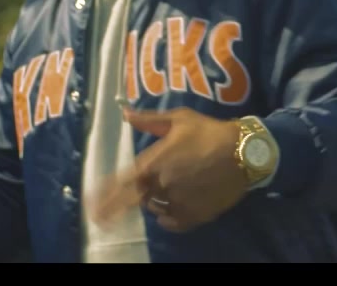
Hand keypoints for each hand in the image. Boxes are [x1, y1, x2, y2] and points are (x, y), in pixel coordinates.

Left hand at [92, 107, 246, 232]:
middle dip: (123, 205)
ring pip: (156, 208)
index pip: (122, 184)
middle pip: (137, 200)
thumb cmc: (210, 132)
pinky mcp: (195, 215)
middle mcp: (162, 186)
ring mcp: (178, 203)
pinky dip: (168, 217)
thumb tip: (125, 113)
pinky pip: (172, 222)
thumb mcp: (180, 119)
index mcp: (155, 163)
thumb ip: (150, 121)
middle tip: (104, 218)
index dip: (105, 197)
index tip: (92, 207)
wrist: (244, 153)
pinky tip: (169, 211)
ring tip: (163, 191)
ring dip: (154, 202)